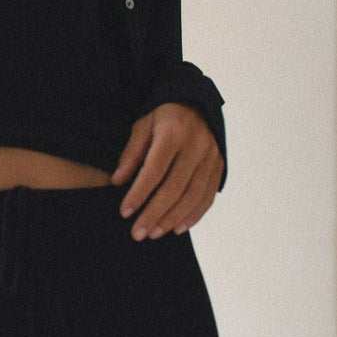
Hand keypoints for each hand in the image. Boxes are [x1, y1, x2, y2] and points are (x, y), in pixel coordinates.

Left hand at [110, 103, 222, 240]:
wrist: (198, 103)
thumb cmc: (164, 116)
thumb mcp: (143, 125)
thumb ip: (131, 153)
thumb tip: (117, 182)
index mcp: (173, 133)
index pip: (154, 170)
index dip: (139, 193)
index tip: (125, 212)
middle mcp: (196, 147)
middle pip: (174, 187)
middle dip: (154, 213)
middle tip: (138, 233)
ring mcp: (211, 158)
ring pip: (192, 196)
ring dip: (172, 218)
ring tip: (154, 233)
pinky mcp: (219, 167)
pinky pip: (207, 197)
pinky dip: (194, 215)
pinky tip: (178, 228)